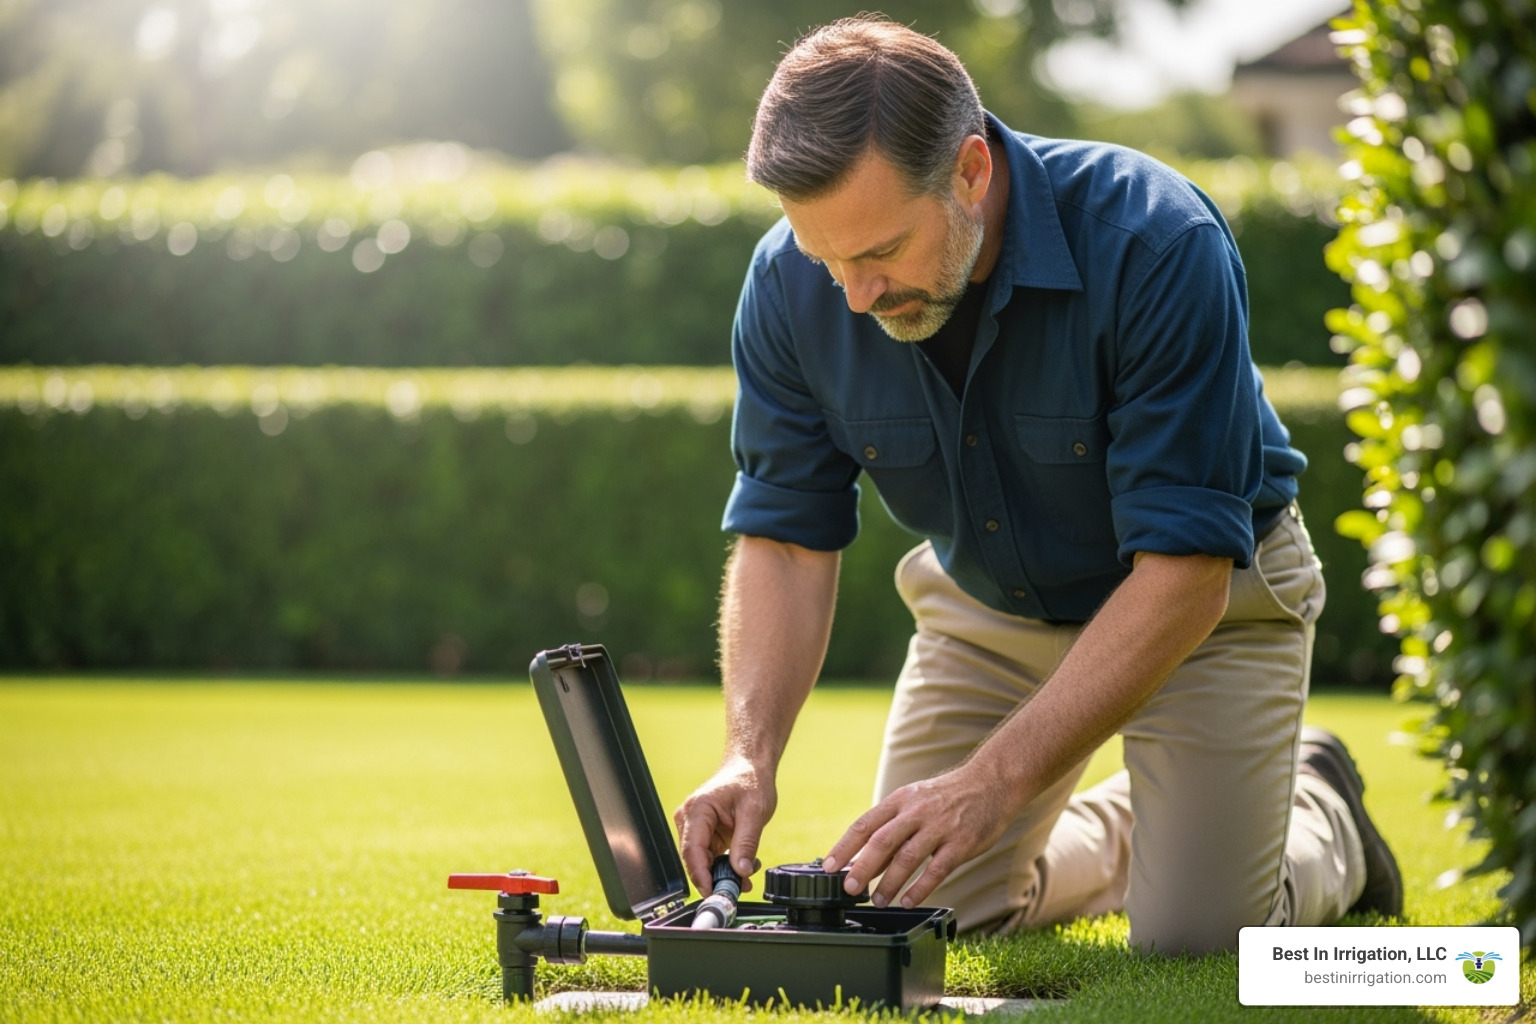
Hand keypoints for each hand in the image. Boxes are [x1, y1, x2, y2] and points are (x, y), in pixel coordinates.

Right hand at [673, 754, 774, 893]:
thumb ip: (746, 843)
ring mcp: (694, 827)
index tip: (714, 892)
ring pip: (702, 861)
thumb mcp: (754, 812)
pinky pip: (709, 857)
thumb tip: (741, 872)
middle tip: (738, 890)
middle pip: (694, 859)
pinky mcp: (703, 834)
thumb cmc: (750, 782)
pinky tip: (743, 866)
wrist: (749, 768)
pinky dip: (724, 866)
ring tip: (747, 875)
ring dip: (722, 873)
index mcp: (697, 810)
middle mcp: (689, 819)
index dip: (701, 875)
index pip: (692, 849)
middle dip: (714, 878)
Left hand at [821, 763, 1015, 909]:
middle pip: (882, 841)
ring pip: (908, 857)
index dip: (845, 847)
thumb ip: (891, 828)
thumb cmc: (945, 797)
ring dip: (890, 882)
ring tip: (878, 901)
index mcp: (900, 801)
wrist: (990, 783)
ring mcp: (939, 827)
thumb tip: (862, 859)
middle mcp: (916, 812)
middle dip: (863, 867)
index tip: (828, 867)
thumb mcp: (914, 801)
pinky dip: (921, 887)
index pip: (865, 824)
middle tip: (849, 888)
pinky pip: (937, 869)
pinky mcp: (961, 843)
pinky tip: (908, 901)